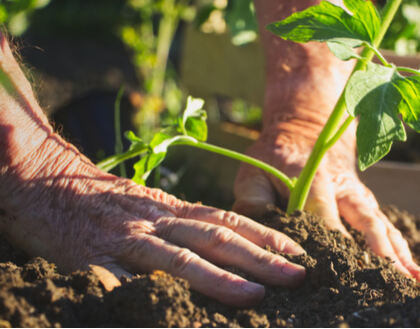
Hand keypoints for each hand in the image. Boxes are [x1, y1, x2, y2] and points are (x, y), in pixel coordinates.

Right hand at [0, 140, 304, 306]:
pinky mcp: (93, 258)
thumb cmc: (107, 201)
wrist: (47, 181)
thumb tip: (230, 249)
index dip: (267, 237)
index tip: (300, 253)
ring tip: (255, 295)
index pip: (229, 221)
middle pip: (216, 239)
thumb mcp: (152, 206)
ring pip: (179, 259)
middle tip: (298, 276)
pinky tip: (166, 312)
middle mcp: (158, 221)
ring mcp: (128, 240)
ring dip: (219, 278)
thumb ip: (184, 225)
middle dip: (260, 259)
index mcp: (173, 209)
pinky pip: (118, 280)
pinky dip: (141, 294)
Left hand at [233, 120, 419, 282]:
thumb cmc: (275, 158)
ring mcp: (360, 197)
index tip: (339, 265)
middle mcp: (345, 188)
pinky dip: (401, 250)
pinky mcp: (367, 204)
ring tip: (412, 279)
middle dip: (378, 250)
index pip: (324, 213)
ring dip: (398, 253)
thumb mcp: (254, 171)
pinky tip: (413, 272)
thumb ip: (253, 201)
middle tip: (389, 277)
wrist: (306, 132)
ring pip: (383, 226)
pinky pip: (387, 228)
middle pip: (365, 221)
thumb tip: (259, 232)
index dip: (332, 238)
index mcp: (315, 179)